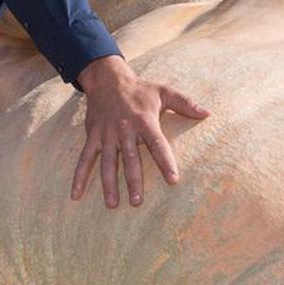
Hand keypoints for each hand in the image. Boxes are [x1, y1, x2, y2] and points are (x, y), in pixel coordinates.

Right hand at [71, 56, 211, 207]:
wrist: (107, 79)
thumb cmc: (140, 90)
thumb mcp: (164, 92)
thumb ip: (186, 104)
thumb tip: (208, 113)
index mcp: (144, 121)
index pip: (157, 144)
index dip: (165, 162)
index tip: (173, 180)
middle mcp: (125, 130)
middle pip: (130, 159)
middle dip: (133, 181)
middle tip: (137, 201)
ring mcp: (107, 135)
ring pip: (108, 163)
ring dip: (109, 184)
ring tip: (113, 204)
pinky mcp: (93, 137)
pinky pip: (84, 159)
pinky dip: (78, 177)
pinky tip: (75, 195)